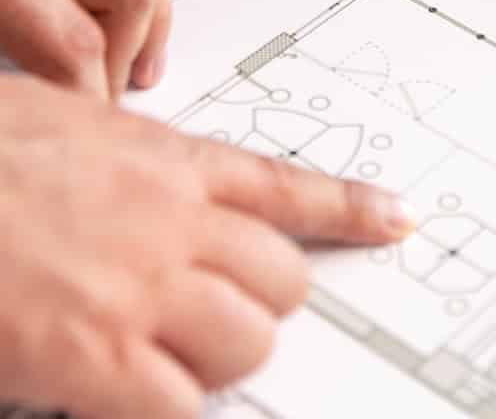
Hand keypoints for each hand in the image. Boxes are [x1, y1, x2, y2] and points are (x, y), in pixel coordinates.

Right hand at [0, 73, 414, 417]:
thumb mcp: (77, 125)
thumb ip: (137, 156)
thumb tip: (164, 174)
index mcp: (172, 164)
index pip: (290, 187)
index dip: (353, 209)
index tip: (396, 219)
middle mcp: (175, 225)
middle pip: (282, 279)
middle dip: (265, 300)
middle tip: (226, 306)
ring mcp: (141, 292)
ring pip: (248, 341)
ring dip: (225, 355)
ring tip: (179, 352)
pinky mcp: (95, 359)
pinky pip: (178, 405)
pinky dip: (170, 407)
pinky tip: (137, 393)